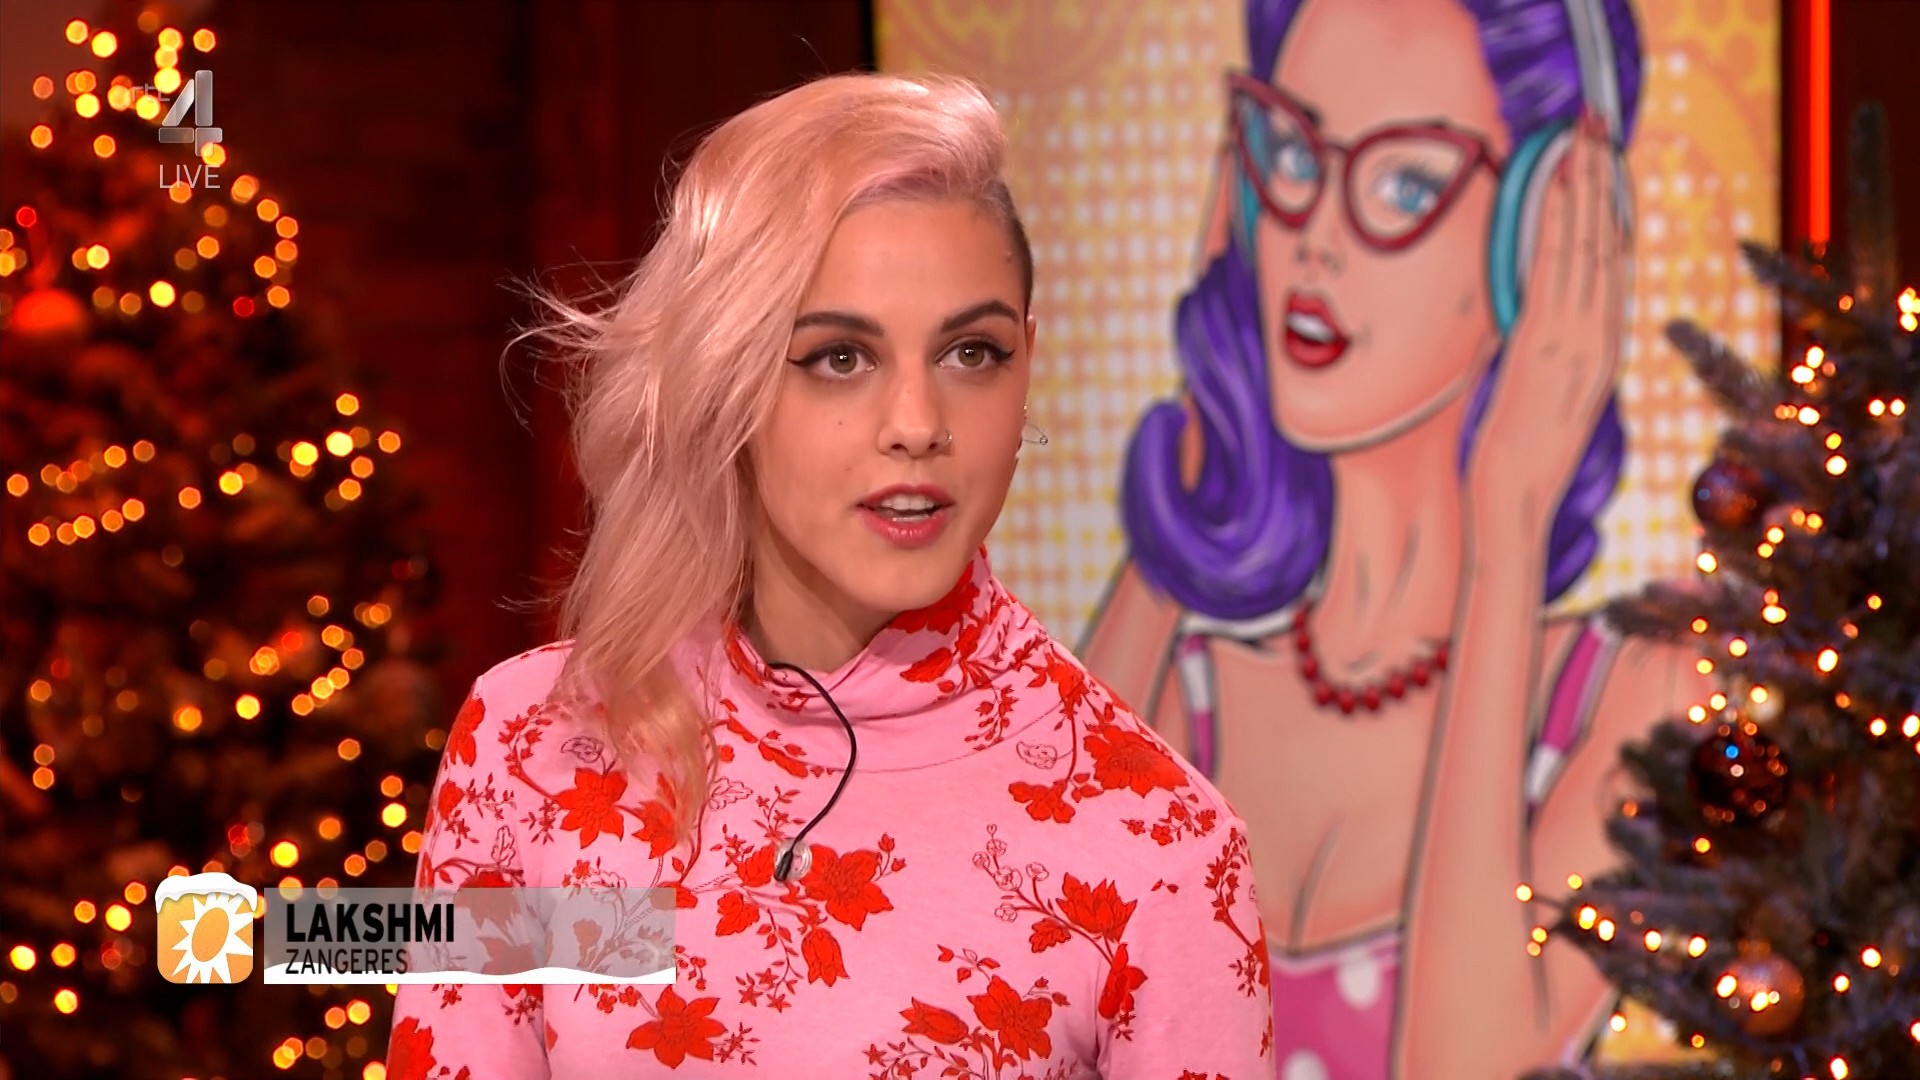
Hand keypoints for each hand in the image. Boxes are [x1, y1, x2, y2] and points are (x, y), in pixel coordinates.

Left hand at [1466, 112, 1627, 530]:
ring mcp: (1576, 338)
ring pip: (1585, 246)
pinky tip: (1556, 187)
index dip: (1611, 210)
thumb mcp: (1545, 394)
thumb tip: (1537, 320)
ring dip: (1584, 187)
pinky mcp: (1545, 342)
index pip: (1612, 265)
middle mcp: (1599, 337)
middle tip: (1598, 127)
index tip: (1605, 165)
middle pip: (1606, 243)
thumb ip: (1550, 353)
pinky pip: (1553, 269)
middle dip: (1603, 181)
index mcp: (1603, 349)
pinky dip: (1558, 223)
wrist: (1515, 493)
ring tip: (1582, 138)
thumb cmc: (1522, 453)